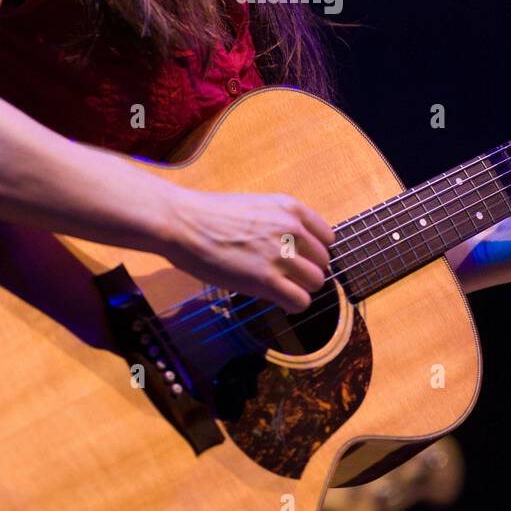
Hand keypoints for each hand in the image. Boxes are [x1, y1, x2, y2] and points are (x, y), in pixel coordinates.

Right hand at [161, 186, 335, 312]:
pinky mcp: (266, 280)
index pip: (327, 238)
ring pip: (316, 282)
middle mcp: (292, 229)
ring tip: (279, 288)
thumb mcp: (256, 206)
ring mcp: (281, 254)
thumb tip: (294, 246)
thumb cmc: (210, 215)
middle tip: (284, 276)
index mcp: (291, 208)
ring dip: (300, 288)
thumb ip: (280, 223)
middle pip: (323, 262)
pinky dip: (292, 304)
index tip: (299, 260)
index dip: (313, 253)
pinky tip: (277, 300)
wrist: (182, 222)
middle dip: (306, 272)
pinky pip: (300, 301)